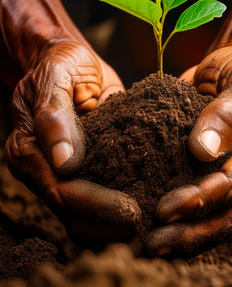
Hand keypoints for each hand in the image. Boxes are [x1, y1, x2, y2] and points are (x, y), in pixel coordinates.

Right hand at [5, 40, 140, 243]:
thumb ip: (54, 116)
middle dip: (107, 223)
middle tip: (146, 222)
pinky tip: (145, 209)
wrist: (69, 60)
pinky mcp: (84, 166)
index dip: (94, 204)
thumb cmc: (60, 65)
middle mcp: (43, 167)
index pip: (59, 190)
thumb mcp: (55, 78)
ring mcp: (62, 171)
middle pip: (71, 211)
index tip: (129, 210)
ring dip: (112, 226)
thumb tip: (63, 161)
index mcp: (28, 150)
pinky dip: (116, 209)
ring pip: (82, 215)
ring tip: (149, 225)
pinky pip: (96, 196)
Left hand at [147, 44, 231, 254]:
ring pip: (214, 220)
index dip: (201, 201)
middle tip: (154, 243)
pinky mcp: (212, 175)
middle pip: (227, 218)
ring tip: (149, 245)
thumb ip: (228, 113)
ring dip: (184, 236)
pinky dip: (180, 219)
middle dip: (192, 234)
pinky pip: (200, 205)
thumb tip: (203, 150)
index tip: (166, 208)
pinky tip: (149, 222)